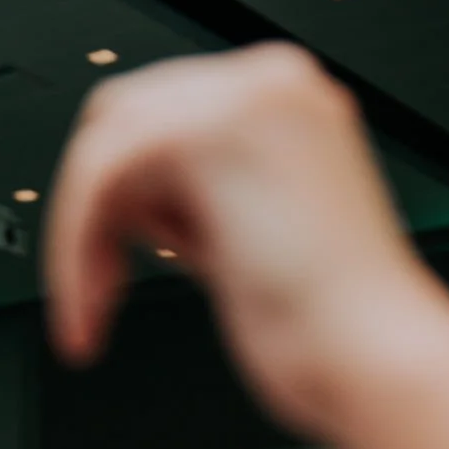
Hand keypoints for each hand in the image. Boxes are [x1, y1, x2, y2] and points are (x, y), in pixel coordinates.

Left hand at [44, 46, 419, 435]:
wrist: (373, 361)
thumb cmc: (330, 333)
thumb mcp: (252, 245)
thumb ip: (204, 207)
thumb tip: (137, 208)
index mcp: (285, 107)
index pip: (158, 120)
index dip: (119, 202)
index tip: (103, 273)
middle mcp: (267, 87)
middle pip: (119, 122)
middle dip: (90, 215)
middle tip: (90, 294)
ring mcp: (241, 102)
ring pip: (99, 152)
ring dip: (78, 244)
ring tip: (91, 316)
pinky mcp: (209, 137)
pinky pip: (98, 178)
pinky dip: (76, 253)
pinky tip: (94, 312)